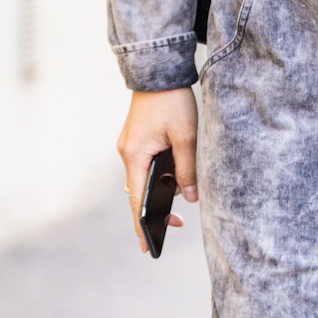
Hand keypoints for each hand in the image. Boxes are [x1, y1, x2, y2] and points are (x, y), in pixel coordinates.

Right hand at [117, 87, 198, 252]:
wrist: (159, 71)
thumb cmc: (173, 101)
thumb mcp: (186, 136)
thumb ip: (187, 168)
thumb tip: (189, 197)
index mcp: (135, 155)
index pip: (137, 200)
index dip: (143, 225)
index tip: (148, 247)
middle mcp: (127, 153)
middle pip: (137, 192)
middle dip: (155, 210)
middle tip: (178, 224)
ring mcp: (129, 146)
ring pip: (142, 178)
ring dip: (158, 191)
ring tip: (181, 200)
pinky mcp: (136, 139)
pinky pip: (143, 165)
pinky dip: (156, 176)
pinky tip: (173, 178)